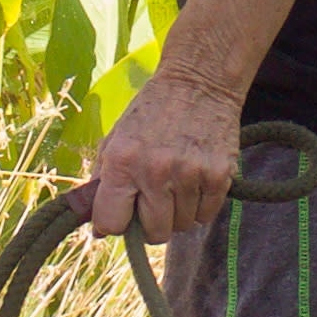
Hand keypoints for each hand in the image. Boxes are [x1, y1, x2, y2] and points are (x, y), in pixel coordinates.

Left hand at [86, 65, 242, 243]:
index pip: (111, 223)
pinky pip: (206, 216)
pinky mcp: (219, 176)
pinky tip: (195, 182)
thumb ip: (102, 183)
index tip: (124, 213)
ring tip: (177, 184)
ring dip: (178, 213)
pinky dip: (200, 206)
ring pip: (182, 226)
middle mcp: (155, 172)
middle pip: (154, 233)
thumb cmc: (151, 113)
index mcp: (122, 162)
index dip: (117, 223)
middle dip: (152, 223)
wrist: (198, 83)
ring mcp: (190, 175)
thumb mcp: (115, 140)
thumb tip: (97, 230)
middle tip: (155, 200)